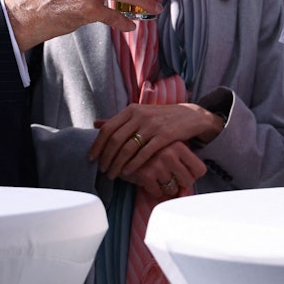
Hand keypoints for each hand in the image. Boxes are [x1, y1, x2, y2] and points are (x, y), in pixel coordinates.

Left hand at [89, 103, 222, 179]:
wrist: (191, 116)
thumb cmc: (162, 117)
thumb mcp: (140, 114)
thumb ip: (119, 120)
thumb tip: (95, 123)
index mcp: (132, 110)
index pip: (108, 128)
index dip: (97, 144)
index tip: (92, 158)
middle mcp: (140, 115)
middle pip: (115, 139)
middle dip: (106, 158)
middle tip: (102, 170)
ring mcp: (153, 125)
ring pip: (128, 148)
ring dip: (117, 164)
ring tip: (113, 174)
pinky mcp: (165, 136)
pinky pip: (144, 153)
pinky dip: (133, 165)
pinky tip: (128, 172)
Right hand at [125, 141, 207, 197]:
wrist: (124, 147)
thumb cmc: (152, 151)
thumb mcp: (172, 151)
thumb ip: (184, 168)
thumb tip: (186, 193)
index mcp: (179, 145)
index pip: (200, 170)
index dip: (192, 174)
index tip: (185, 171)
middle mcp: (170, 153)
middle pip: (188, 181)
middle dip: (179, 182)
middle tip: (170, 175)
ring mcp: (157, 164)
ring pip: (173, 189)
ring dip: (165, 186)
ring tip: (157, 174)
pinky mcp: (145, 173)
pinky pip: (158, 192)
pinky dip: (154, 190)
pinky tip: (150, 179)